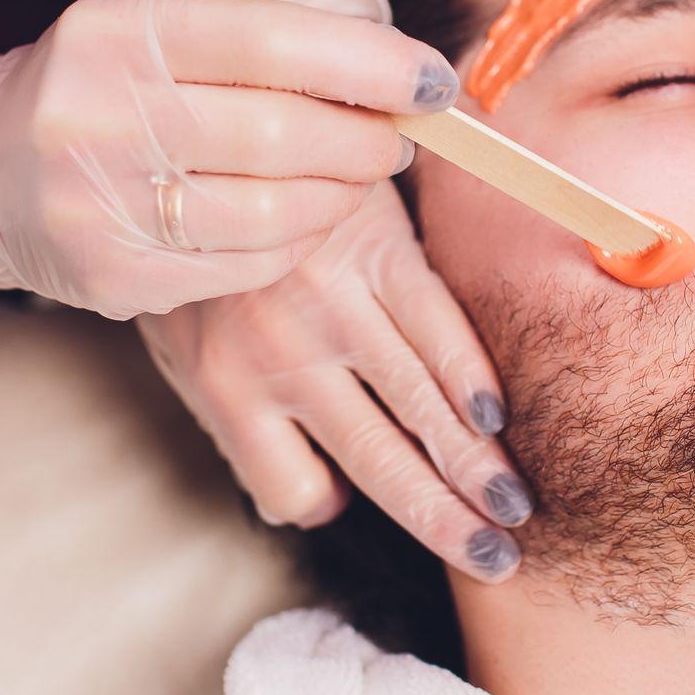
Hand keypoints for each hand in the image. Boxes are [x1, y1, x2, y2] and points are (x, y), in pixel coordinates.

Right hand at [0, 0, 459, 318]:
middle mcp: (97, 113)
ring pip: (273, 212)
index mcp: (117, 31)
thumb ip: (258, 36)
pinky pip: (244, 265)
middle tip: (401, 139)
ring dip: (340, 197)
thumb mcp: (154, 31)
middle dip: (366, 138)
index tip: (433, 80)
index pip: (273, 39)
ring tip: (359, 178)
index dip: (371, 62)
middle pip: (282, 132)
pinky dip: (295, 243)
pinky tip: (305, 220)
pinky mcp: (112, 276)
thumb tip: (396, 65)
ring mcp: (98, 203)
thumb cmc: (102, 87)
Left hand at [137, 180, 528, 581]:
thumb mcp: (178, 344)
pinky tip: (497, 417)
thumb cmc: (194, 253)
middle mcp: (284, 357)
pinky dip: (470, 373)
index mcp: (226, 388)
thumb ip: (239, 425)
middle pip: (379, 459)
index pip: (291, 487)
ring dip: (474, 463)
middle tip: (494, 558)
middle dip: (443, 516)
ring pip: (419, 403)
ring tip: (516, 509)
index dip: (321, 505)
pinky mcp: (380, 251)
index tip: (348, 505)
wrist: (196, 136)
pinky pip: (438, 325)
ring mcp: (337, 304)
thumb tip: (315, 503)